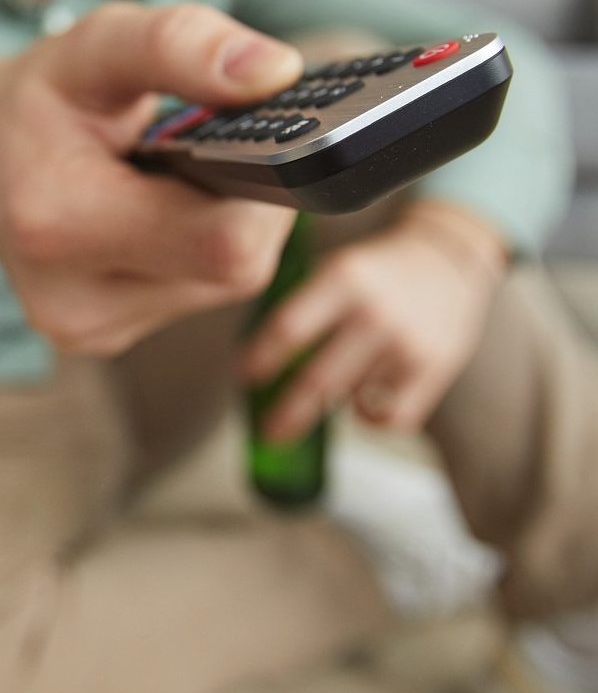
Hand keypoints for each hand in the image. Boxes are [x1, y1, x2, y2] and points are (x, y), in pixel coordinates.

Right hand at [0, 1, 303, 354]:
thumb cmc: (38, 100)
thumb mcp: (96, 45)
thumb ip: (180, 45)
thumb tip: (277, 72)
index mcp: (59, 225)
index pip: (225, 242)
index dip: (268, 186)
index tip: (262, 132)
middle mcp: (73, 301)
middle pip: (235, 267)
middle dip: (248, 200)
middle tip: (220, 144)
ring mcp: (90, 330)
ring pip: (223, 284)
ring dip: (225, 224)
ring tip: (179, 176)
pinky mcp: (106, 338)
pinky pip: (196, 295)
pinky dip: (200, 248)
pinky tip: (165, 211)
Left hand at [241, 202, 507, 440]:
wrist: (449, 260)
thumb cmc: (375, 272)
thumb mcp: (337, 270)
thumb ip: (304, 306)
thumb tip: (258, 358)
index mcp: (343, 279)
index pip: (289, 327)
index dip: (261, 358)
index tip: (244, 377)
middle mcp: (374, 314)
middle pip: (317, 381)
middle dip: (287, 414)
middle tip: (268, 431)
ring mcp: (406, 344)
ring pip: (351, 400)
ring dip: (332, 405)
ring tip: (324, 394)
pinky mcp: (434, 369)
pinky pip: (392, 418)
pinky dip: (371, 419)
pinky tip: (362, 407)